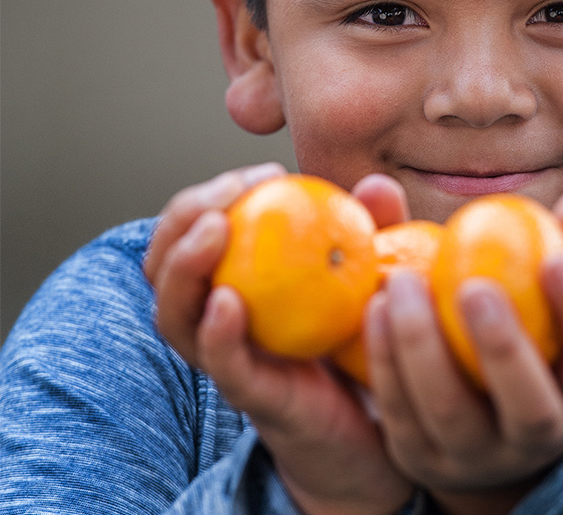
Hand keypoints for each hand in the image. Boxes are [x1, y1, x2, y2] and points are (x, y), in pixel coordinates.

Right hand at [145, 167, 412, 514]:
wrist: (375, 412)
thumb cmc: (360, 329)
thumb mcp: (367, 267)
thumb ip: (373, 228)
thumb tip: (378, 184)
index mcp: (234, 277)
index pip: (194, 228)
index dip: (213, 192)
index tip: (266, 170)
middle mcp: (216, 316)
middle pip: (163, 265)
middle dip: (184, 218)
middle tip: (228, 194)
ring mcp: (228, 356)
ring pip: (174, 315)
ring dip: (184, 266)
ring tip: (215, 230)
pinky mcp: (251, 393)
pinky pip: (220, 363)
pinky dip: (215, 333)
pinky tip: (228, 302)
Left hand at [365, 182, 562, 514]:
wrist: (487, 418)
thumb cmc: (531, 330)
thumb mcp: (553, 295)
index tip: (556, 260)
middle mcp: (538, 433)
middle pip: (530, 405)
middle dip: (503, 348)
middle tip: (474, 285)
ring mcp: (478, 454)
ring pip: (452, 414)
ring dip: (423, 348)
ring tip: (402, 282)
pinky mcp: (422, 458)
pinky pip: (401, 413)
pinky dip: (385, 361)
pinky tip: (371, 306)